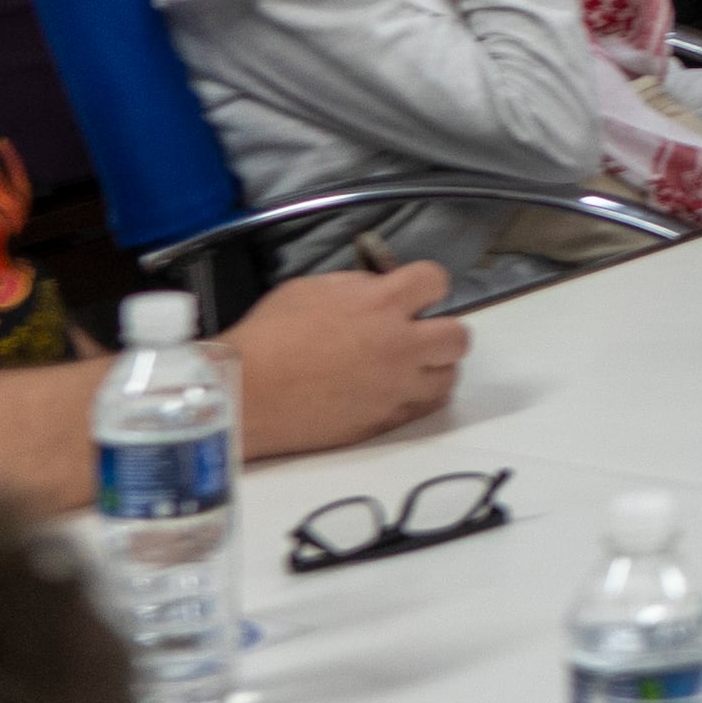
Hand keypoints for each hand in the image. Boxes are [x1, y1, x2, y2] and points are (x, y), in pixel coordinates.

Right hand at [225, 262, 469, 455]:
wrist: (242, 395)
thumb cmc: (267, 338)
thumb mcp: (310, 289)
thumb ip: (356, 287)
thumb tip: (381, 288)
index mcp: (381, 304)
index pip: (436, 281)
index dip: (426, 285)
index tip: (415, 293)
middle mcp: (399, 346)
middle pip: (459, 336)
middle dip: (441, 330)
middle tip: (416, 334)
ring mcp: (395, 388)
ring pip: (449, 376)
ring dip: (433, 367)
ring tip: (407, 366)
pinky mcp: (384, 421)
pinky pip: (423, 408)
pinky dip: (415, 397)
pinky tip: (393, 390)